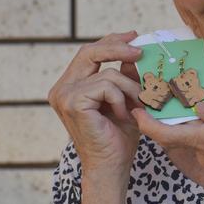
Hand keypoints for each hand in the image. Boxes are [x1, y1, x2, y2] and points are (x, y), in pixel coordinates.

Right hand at [48, 31, 143, 176]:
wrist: (111, 166)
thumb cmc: (119, 136)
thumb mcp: (126, 98)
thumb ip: (126, 75)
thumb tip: (135, 49)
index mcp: (70, 85)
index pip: (89, 53)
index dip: (111, 41)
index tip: (133, 36)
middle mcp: (61, 88)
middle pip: (90, 52)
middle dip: (118, 47)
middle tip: (141, 51)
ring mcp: (64, 95)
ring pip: (107, 72)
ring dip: (130, 87)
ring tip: (137, 105)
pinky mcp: (72, 102)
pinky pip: (106, 85)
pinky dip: (121, 99)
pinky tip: (122, 115)